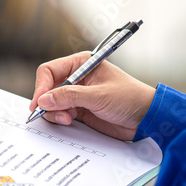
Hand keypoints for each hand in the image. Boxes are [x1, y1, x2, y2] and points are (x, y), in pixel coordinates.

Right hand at [29, 52, 155, 140]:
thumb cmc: (129, 98)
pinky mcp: (79, 111)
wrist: (146, 118)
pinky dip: (59, 119)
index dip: (41, 86)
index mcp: (81, 64)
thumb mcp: (98, 96)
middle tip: (52, 114)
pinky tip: (69, 122)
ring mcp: (76, 95)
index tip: (39, 103)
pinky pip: (60, 114)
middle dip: (47, 102)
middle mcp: (76, 78)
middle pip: (47, 88)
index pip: (50, 71)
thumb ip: (70, 97)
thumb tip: (44, 100)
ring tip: (67, 120)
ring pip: (52, 103)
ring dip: (54, 113)